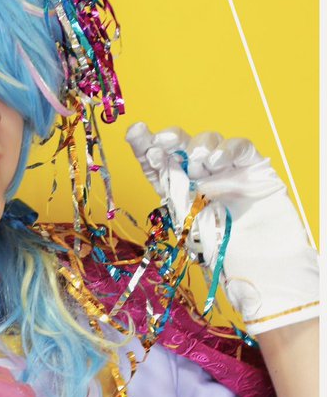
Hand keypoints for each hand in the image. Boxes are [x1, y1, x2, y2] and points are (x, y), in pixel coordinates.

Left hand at [126, 123, 319, 334]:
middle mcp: (200, 176)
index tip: (134, 132)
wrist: (262, 264)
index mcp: (179, 189)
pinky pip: (239, 147)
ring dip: (198, 147)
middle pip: (181, 146)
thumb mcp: (187, 223)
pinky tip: (216, 162)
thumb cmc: (223, 251)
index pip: (158, 163)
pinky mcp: (252, 166)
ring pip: (208, 142)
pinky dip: (227, 149)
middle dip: (170, 139)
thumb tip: (152, 156)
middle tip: (162, 142)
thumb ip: (172, 192)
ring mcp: (227, 169)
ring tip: (197, 163)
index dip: (145, 145)